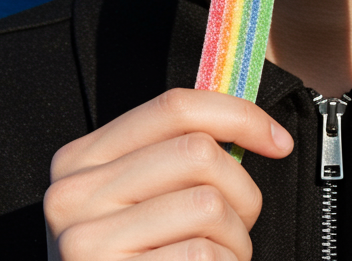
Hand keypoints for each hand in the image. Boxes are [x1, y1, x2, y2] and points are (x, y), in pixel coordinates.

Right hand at [44, 88, 293, 260]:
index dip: (238, 115)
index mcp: (82, 159)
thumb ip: (173, 157)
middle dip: (241, 190)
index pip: (174, 106)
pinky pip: (202, 255)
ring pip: (208, 204)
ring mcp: (87, 242)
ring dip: (235, 238)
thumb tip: (251, 125)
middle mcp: (74, 195)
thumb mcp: (133, 201)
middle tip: (239, 224)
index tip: (277, 141)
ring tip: (218, 258)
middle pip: (199, 152)